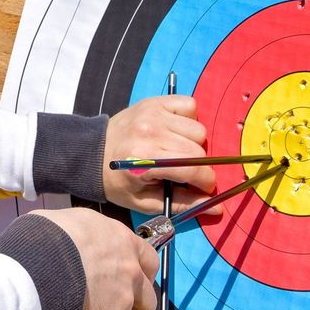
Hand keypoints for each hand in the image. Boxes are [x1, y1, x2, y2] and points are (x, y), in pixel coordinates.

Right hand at [35, 208, 159, 309]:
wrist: (42, 258)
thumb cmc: (48, 235)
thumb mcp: (71, 219)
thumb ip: (87, 232)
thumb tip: (76, 235)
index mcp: (122, 239)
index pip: (148, 258)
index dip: (140, 270)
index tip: (132, 276)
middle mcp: (130, 267)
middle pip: (148, 291)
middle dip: (137, 298)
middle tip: (121, 300)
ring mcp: (125, 294)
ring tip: (101, 309)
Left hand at [102, 95, 218, 214]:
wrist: (91, 154)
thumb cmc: (118, 181)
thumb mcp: (145, 202)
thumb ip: (183, 204)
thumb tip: (218, 207)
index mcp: (145, 159)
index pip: (193, 169)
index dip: (206, 182)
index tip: (203, 187)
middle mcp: (150, 132)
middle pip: (199, 150)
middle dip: (199, 166)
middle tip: (183, 171)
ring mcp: (152, 113)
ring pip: (198, 129)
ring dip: (194, 143)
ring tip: (176, 151)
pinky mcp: (154, 102)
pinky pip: (190, 105)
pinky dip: (189, 119)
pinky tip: (175, 131)